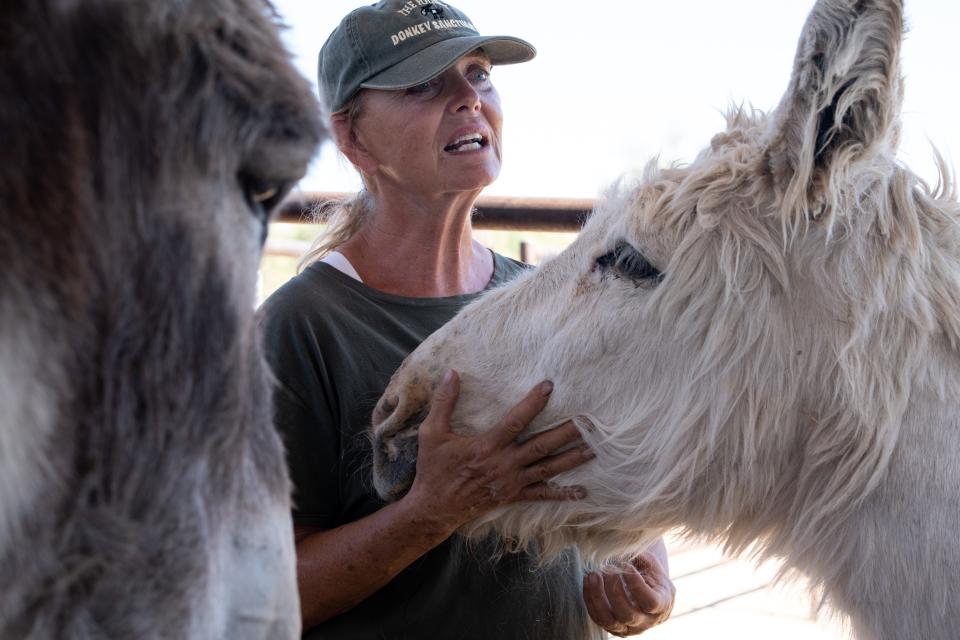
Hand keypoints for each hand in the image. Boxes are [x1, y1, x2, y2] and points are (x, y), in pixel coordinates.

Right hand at [403, 370, 594, 532]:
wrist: (434, 508)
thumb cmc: (433, 469)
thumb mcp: (432, 433)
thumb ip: (443, 402)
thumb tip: (451, 373)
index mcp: (487, 446)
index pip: (516, 420)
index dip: (534, 403)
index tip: (550, 386)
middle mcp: (504, 464)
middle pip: (542, 445)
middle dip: (567, 432)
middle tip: (590, 421)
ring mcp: (511, 481)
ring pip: (547, 468)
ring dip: (572, 459)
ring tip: (594, 448)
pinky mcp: (512, 496)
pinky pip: (541, 494)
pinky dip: (562, 492)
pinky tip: (582, 491)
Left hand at [583, 551, 675, 635]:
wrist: (647, 590)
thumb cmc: (650, 574)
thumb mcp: (651, 564)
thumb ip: (640, 557)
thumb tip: (619, 549)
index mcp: (662, 605)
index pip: (650, 602)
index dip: (636, 584)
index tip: (625, 564)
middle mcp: (645, 622)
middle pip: (627, 614)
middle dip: (614, 590)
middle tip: (607, 569)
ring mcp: (628, 628)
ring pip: (609, 621)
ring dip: (597, 597)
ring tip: (593, 574)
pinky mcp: (613, 628)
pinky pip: (598, 618)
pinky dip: (590, 599)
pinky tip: (588, 580)